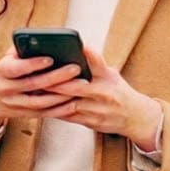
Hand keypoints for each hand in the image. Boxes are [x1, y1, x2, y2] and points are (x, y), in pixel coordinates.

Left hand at [0, 44, 161, 147]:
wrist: (135, 117)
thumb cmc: (118, 91)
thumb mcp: (112, 73)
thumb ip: (96, 63)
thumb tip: (80, 48)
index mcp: (108, 77)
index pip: (94, 62)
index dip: (81, 54)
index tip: (66, 48)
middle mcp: (103, 93)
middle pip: (74, 86)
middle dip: (54, 81)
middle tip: (36, 74)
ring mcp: (96, 109)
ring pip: (68, 103)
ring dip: (50, 98)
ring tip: (34, 90)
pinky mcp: (91, 122)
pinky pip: (68, 116)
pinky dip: (54, 110)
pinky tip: (41, 105)